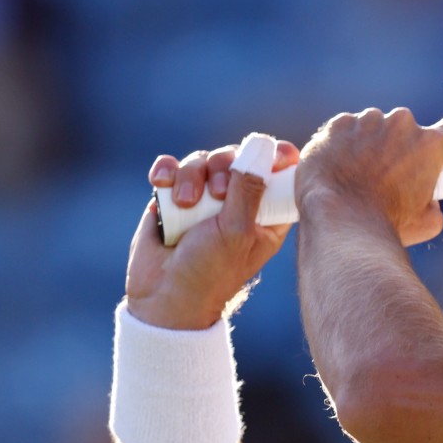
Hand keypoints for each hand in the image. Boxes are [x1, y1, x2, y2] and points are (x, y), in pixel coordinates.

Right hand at [125, 139, 299, 329]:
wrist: (163, 295)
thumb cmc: (210, 272)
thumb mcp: (237, 232)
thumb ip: (248, 189)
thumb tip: (260, 147)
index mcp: (266, 213)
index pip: (280, 173)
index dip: (278, 157)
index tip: (274, 156)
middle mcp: (236, 202)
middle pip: (236, 156)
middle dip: (223, 167)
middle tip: (216, 194)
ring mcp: (203, 198)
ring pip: (202, 160)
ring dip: (191, 175)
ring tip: (184, 202)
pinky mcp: (173, 197)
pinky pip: (172, 168)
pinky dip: (167, 171)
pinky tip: (162, 183)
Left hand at [294, 108, 442, 246]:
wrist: (339, 223)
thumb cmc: (384, 224)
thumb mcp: (427, 223)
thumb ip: (435, 204)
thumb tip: (429, 202)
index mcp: (429, 146)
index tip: (440, 152)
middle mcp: (401, 125)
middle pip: (409, 130)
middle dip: (402, 148)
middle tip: (389, 176)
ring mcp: (368, 122)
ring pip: (377, 126)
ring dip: (373, 143)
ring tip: (360, 174)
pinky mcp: (339, 125)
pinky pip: (348, 129)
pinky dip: (346, 144)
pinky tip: (341, 167)